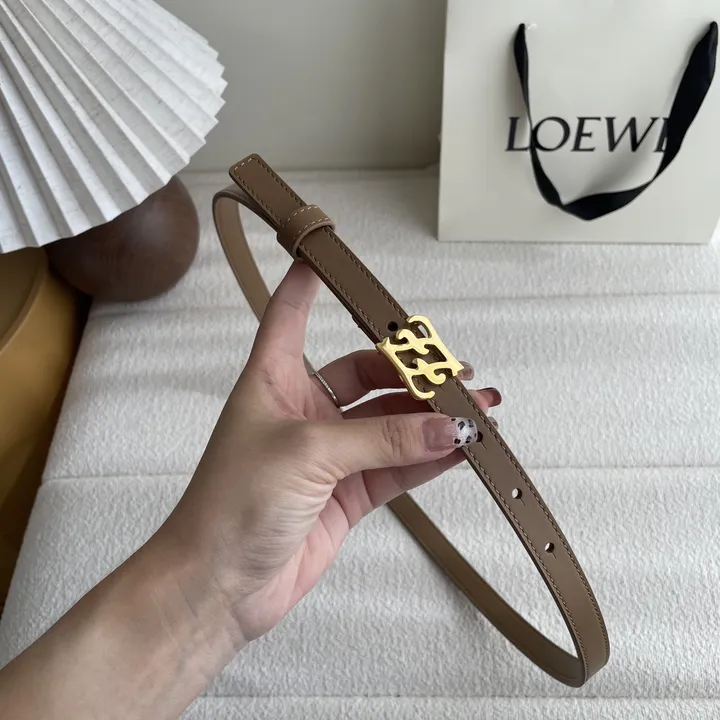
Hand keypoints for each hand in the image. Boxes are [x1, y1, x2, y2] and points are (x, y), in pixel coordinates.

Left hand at [162, 260, 501, 643]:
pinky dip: (430, 458)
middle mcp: (303, 411)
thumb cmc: (231, 506)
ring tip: (479, 411)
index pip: (289, 318)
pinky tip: (461, 449)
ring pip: (391, 423)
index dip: (305, 285)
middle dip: (414, 374)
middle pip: (368, 375)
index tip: (326, 257)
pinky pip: (397, 467)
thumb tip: (449, 426)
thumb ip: (384, 438)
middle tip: (458, 375)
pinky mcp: (347, 494)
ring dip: (432, 417)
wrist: (219, 586)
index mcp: (273, 382)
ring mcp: (329, 454)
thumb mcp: (308, 454)